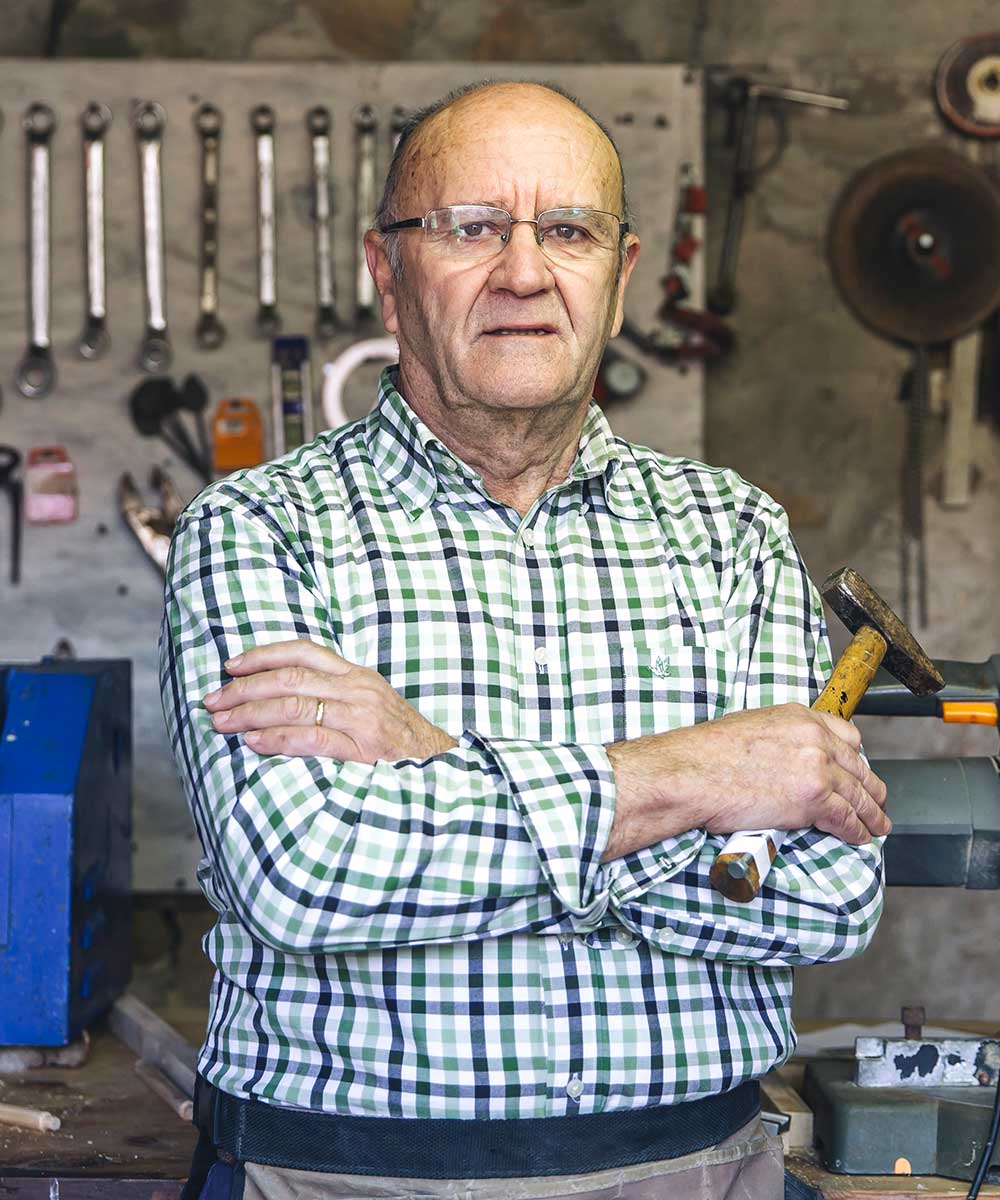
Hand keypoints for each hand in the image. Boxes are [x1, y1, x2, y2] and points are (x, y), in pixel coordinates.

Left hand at [202, 638, 457, 762]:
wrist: (443, 767)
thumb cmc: (400, 741)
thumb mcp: (370, 705)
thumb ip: (332, 695)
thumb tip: (281, 695)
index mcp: (357, 675)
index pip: (303, 652)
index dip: (263, 655)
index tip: (231, 666)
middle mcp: (358, 690)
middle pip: (290, 677)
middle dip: (244, 688)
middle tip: (214, 700)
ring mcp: (361, 718)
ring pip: (295, 705)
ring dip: (251, 714)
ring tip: (223, 723)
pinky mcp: (363, 749)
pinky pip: (311, 738)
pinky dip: (277, 739)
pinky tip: (254, 742)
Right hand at [604, 703, 888, 860]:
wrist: (691, 773)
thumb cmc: (705, 755)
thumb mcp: (748, 729)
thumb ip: (778, 740)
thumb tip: (783, 761)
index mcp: (799, 717)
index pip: (846, 735)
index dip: (856, 758)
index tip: (857, 770)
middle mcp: (815, 738)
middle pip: (859, 767)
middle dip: (871, 788)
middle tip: (876, 802)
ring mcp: (818, 768)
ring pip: (859, 795)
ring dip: (872, 814)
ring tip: (877, 826)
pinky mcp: (815, 798)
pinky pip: (847, 819)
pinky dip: (858, 831)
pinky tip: (860, 838)